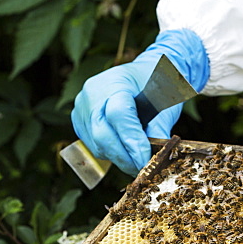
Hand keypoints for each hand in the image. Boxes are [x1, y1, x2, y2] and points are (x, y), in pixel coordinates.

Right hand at [71, 29, 209, 174]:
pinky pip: (93, 145)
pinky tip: (124, 149)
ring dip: (118, 157)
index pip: (119, 115)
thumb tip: (156, 158)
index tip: (145, 160)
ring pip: (97, 145)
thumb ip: (159, 128)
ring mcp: (82, 107)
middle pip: (102, 134)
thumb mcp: (164, 102)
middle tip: (143, 169)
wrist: (140, 74)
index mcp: (114, 81)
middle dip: (124, 157)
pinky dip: (110, 153)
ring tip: (136, 158)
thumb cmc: (154, 85)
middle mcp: (92, 94)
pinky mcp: (79, 121)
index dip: (132, 141)